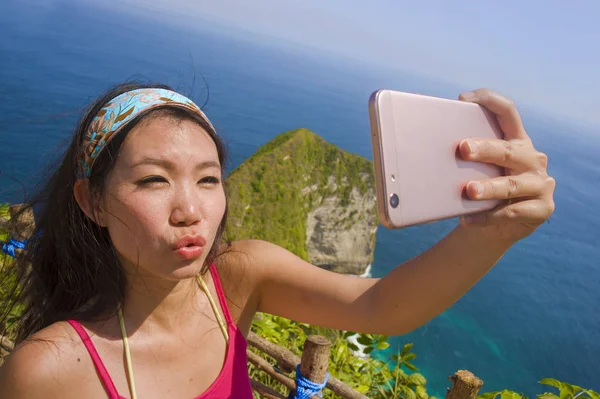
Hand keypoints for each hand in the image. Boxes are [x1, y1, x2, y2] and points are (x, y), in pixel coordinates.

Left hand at [457, 88, 555, 242]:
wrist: (494, 228)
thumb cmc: (480, 191)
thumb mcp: (475, 170)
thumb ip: (463, 155)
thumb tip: (419, 140)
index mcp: (517, 141)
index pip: (507, 112)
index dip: (489, 101)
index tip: (462, 99)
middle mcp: (532, 158)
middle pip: (508, 150)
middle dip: (485, 148)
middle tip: (462, 148)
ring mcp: (541, 184)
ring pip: (511, 184)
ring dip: (488, 187)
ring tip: (468, 191)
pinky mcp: (542, 208)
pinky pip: (511, 213)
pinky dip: (487, 217)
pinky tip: (467, 219)